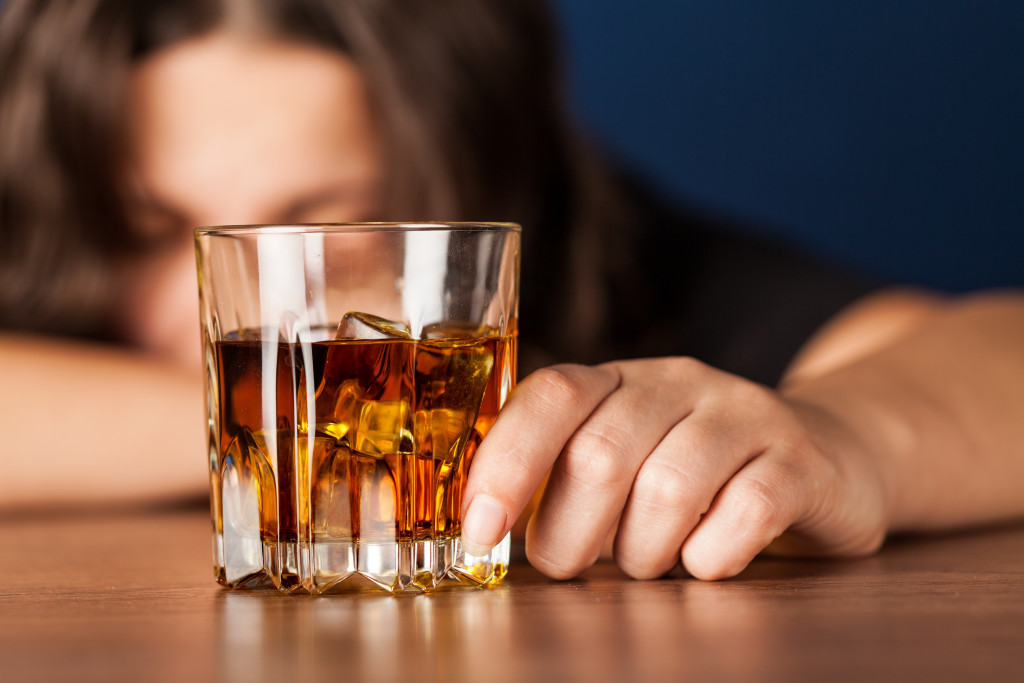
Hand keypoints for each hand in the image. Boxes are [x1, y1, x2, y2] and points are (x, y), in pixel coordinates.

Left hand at [460, 358, 889, 579]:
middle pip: (600, 455)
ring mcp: (744, 414)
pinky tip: (708, 558)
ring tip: (648, 562)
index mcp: (618, 380)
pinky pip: (747, 513)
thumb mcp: (621, 458)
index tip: (481, 531)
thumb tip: (482, 529)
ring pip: (668, 489)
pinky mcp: (800, 459)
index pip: (552, 396)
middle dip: (570, 534)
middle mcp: (679, 382)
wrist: (823, 455)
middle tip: (574, 566)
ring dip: (643, 552)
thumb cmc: (693, 473)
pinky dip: (713, 554)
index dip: (506, 463)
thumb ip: (557, 477)